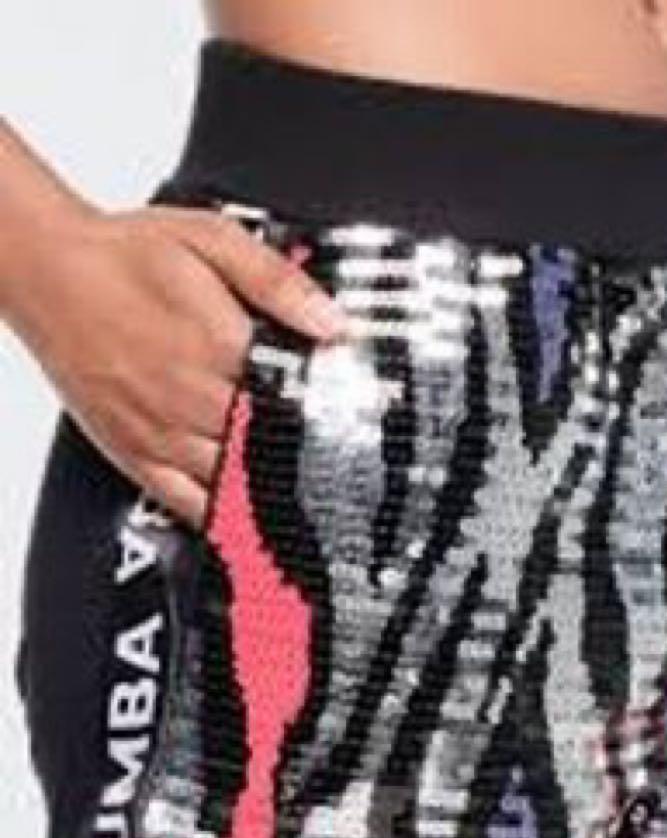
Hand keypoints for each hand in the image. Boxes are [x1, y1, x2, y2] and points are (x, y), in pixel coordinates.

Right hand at [5, 202, 346, 528]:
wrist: (49, 273)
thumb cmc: (128, 255)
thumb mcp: (212, 240)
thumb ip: (279, 282)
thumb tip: (333, 323)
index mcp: (218, 346)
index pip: (297, 398)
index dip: (337, 415)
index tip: (369, 425)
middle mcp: (189, 397)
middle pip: (271, 446)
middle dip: (312, 453)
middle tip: (353, 466)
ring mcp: (160, 433)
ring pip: (235, 483)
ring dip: (274, 489)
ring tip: (315, 496)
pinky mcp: (136, 455)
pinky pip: (188, 503)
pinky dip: (225, 516)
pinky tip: (255, 519)